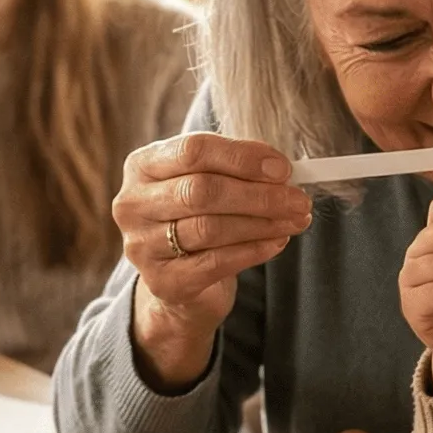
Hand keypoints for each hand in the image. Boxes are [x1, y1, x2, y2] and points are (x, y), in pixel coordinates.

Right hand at [115, 132, 312, 389]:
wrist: (179, 281)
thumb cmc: (198, 217)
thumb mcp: (206, 182)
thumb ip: (235, 169)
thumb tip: (279, 169)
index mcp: (143, 165)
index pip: (193, 150)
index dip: (242, 157)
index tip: (283, 168)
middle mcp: (133, 203)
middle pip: (202, 190)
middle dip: (258, 194)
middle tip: (299, 199)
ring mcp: (142, 245)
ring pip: (210, 228)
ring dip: (263, 223)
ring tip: (296, 220)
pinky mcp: (163, 281)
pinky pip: (216, 262)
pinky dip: (253, 250)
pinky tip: (277, 242)